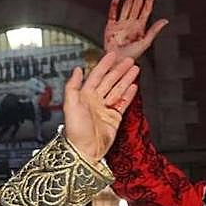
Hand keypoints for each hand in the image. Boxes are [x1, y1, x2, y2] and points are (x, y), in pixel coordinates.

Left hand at [62, 51, 138, 165]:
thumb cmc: (76, 131)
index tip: (112, 55)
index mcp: (84, 96)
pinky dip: (128, 94)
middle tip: (129, 60)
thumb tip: (77, 69)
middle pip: (110, 81)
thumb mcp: (70, 105)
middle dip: (119, 70)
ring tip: (135, 69)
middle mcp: (95, 101)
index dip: (104, 65)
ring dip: (126, 79)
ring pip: (118, 90)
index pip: (96, 76)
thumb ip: (73, 86)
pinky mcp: (114, 118)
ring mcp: (105, 109)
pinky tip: (133, 86)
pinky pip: (123, 103)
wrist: (85, 150)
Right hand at [103, 0, 168, 62]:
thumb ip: (154, 30)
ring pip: (126, 7)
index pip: (145, 10)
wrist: (116, 61)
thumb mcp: (145, 42)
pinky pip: (112, 14)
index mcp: (139, 27)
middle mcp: (131, 24)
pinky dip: (114, 6)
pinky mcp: (110, 27)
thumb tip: (165, 20)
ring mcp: (120, 25)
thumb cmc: (131, 55)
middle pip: (136, 6)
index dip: (149, 0)